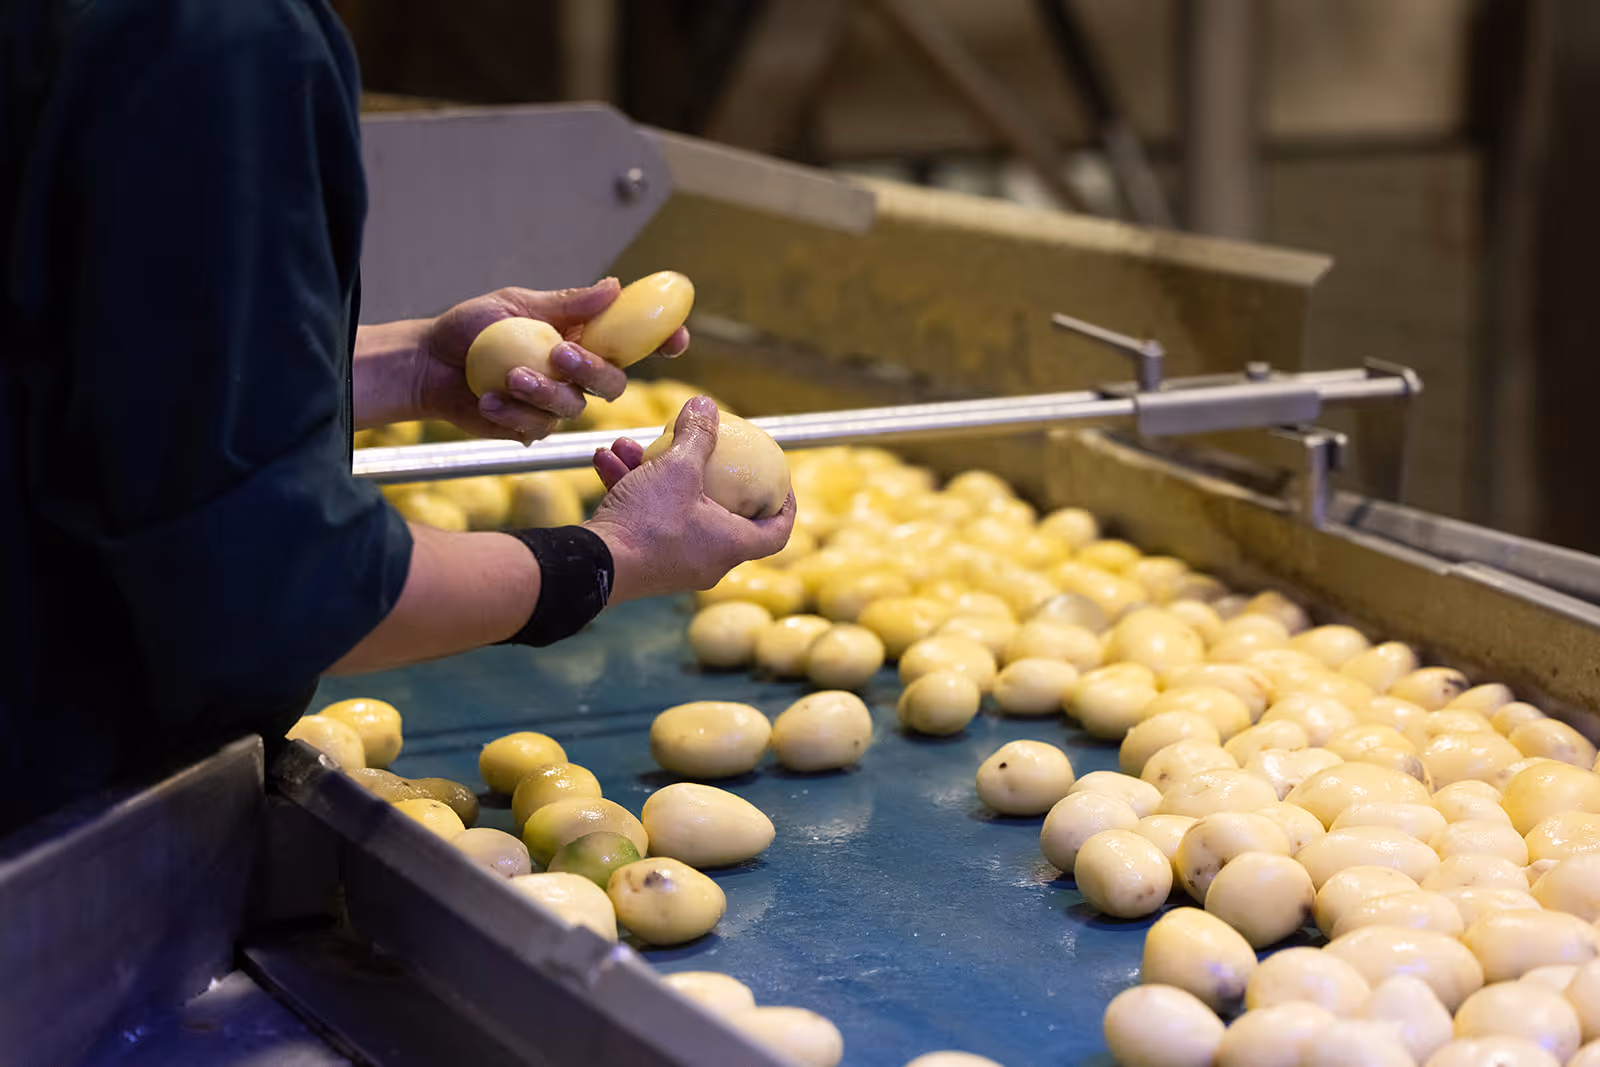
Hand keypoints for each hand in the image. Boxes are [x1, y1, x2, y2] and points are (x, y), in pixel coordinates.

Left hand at [418, 279, 690, 443]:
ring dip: (544, 393)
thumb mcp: (515, 303)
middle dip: (590, 370)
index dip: (661, 342)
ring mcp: (556, 403)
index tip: (676, 339)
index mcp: (582, 338)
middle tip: (558, 355)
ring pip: (576, 408)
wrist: (428, 365)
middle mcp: (577, 373)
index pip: (633, 342)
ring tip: (509, 378)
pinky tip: (488, 401)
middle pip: (612, 382)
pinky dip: (514, 414)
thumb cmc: (470, 329)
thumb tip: (614, 286)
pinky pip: (539, 429)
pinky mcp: (531, 428)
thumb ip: (566, 303)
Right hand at [584, 397, 794, 601]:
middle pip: (721, 512)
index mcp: (731, 545)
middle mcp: (708, 560)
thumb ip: (696, 436)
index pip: (776, 532)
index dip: (784, 507)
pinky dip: (632, 490)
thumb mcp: (677, 468)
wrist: (590, 567)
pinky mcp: (643, 562)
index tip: (778, 482)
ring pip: (674, 509)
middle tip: (698, 452)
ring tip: (630, 444)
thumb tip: (707, 405)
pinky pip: (648, 520)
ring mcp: (675, 564)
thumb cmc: (647, 523)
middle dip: (704, 474)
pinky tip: (607, 459)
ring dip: (653, 473)